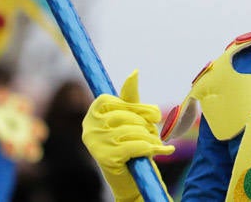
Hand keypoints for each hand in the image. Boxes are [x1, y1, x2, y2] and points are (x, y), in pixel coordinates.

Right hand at [82, 71, 173, 200]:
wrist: (133, 180)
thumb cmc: (131, 144)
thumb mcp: (131, 118)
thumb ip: (131, 98)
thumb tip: (135, 71)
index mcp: (92, 115)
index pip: (113, 100)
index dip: (136, 107)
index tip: (150, 116)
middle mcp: (89, 128)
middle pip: (126, 114)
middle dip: (146, 123)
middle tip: (154, 132)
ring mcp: (96, 144)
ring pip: (133, 130)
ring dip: (150, 137)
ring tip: (155, 143)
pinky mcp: (106, 158)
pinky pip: (136, 145)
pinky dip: (152, 148)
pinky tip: (162, 150)